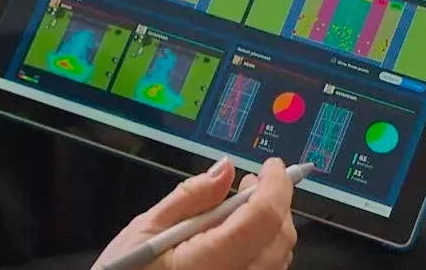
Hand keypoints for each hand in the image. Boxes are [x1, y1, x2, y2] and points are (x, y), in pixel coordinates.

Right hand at [93, 158, 296, 269]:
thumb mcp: (146, 228)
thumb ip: (190, 198)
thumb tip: (224, 169)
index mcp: (208, 263)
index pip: (262, 219)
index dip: (275, 187)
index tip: (271, 166)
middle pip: (279, 239)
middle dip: (276, 202)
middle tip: (251, 181)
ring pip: (279, 258)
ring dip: (272, 226)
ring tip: (241, 206)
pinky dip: (263, 248)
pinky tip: (239, 235)